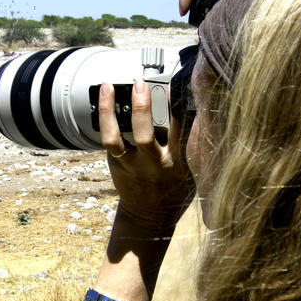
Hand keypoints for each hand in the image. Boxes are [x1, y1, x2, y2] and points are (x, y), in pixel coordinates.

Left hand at [99, 80, 193, 224]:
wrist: (150, 216)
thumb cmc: (176, 188)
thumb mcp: (193, 169)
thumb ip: (191, 143)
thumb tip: (195, 107)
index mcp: (178, 163)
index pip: (181, 131)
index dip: (179, 107)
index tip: (178, 85)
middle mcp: (153, 164)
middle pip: (145, 136)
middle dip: (142, 109)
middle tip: (141, 84)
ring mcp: (131, 165)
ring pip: (116, 138)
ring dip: (110, 111)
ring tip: (109, 86)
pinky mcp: (116, 164)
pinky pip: (108, 139)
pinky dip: (105, 118)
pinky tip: (104, 98)